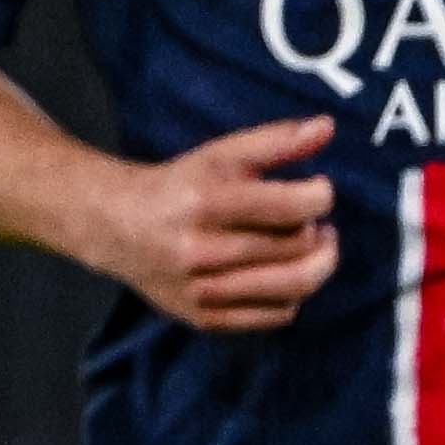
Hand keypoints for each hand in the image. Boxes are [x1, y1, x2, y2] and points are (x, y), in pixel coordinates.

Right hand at [90, 113, 336, 330]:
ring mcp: (200, 290)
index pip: (294, 207)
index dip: (320, 196)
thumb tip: (327, 126)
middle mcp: (199, 250)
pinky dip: (294, 294)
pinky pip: (278, 315)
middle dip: (317, 230)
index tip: (317, 189)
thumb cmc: (181, 186)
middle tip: (309, 219)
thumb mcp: (222, 154)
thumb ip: (277, 140)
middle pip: (299, 247)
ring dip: (318, 263)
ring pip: (296, 286)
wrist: (116, 226)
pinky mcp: (203, 317)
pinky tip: (283, 272)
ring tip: (311, 245)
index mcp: (206, 203)